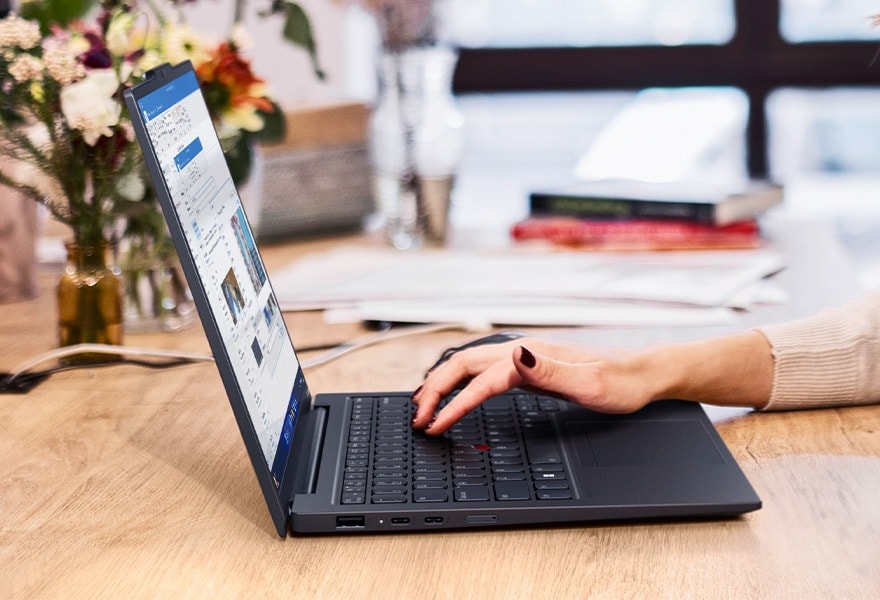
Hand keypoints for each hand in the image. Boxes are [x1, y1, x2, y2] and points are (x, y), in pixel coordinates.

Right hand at [410, 337, 655, 434]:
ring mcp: (524, 358)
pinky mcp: (528, 368)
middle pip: (462, 365)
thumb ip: (550, 371)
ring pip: (469, 365)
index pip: (478, 380)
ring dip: (442, 383)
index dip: (453, 404)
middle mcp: (522, 351)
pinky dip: (460, 383)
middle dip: (434, 390)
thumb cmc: (621, 382)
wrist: (643, 374)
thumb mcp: (590, 384)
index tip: (433, 425)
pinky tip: (456, 393)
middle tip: (416, 418)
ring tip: (421, 404)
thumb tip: (515, 356)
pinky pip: (482, 372)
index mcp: (530, 355)